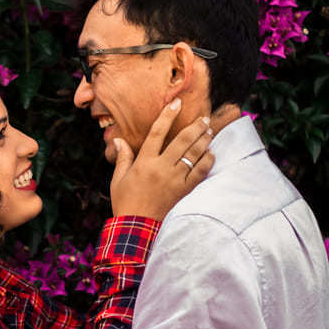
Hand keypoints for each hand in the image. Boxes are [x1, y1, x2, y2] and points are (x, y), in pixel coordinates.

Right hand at [110, 99, 213, 219]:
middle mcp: (161, 168)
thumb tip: (119, 140)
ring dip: (204, 141)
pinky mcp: (183, 190)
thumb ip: (123, 157)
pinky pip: (200, 173)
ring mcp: (175, 179)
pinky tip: (210, 154)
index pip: (157, 132)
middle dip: (195, 127)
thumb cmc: (124, 201)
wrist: (136, 225)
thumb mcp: (118, 178)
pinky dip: (207, 162)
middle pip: (182, 141)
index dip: (168, 115)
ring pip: (194, 154)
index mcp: (144, 162)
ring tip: (209, 132)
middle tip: (203, 119)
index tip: (177, 103)